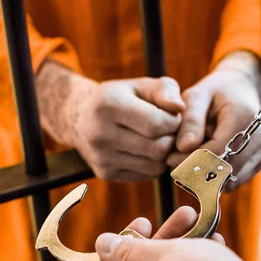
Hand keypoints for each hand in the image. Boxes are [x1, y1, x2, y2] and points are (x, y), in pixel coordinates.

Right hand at [36, 60, 184, 180]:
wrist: (81, 117)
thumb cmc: (123, 97)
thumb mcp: (142, 85)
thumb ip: (166, 90)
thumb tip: (180, 107)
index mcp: (109, 104)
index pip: (157, 124)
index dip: (174, 121)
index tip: (171, 115)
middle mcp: (100, 133)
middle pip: (158, 149)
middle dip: (171, 139)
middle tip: (168, 129)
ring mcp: (101, 157)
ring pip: (155, 166)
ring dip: (165, 154)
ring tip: (158, 138)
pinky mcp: (105, 173)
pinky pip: (147, 175)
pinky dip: (154, 163)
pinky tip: (146, 149)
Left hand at [167, 51, 260, 189]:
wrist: (241, 88)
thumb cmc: (215, 91)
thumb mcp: (197, 95)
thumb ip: (190, 120)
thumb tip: (183, 147)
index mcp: (245, 117)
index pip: (217, 152)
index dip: (192, 161)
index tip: (170, 158)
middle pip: (225, 170)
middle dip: (197, 171)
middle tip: (176, 162)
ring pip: (230, 180)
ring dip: (207, 176)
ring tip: (191, 158)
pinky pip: (235, 180)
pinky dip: (218, 175)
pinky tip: (207, 159)